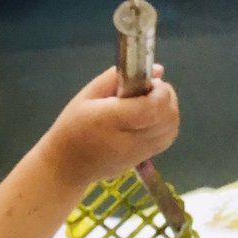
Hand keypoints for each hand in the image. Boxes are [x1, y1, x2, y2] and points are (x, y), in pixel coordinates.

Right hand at [43, 64, 179, 184]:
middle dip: (167, 99)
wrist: (66, 167)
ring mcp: (137, 153)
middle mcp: (128, 139)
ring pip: (171, 130)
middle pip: (167, 119)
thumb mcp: (87, 95)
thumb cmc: (72, 127)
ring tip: (152, 104)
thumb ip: (117, 79)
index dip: (161, 92)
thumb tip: (157, 70)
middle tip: (152, 91)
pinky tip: (152, 120)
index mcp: (111, 120)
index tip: (151, 83)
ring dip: (169, 112)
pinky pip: (166, 140)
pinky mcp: (141, 160)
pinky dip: (166, 126)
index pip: (153, 107)